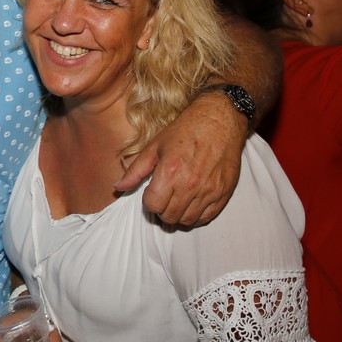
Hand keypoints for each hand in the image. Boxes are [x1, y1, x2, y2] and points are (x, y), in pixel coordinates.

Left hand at [121, 92, 246, 225]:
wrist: (219, 120)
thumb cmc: (185, 130)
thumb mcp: (154, 147)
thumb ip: (135, 171)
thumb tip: (118, 186)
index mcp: (170, 172)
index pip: (153, 206)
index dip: (149, 201)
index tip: (153, 192)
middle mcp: (190, 184)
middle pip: (169, 217)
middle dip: (162, 210)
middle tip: (164, 197)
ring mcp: (209, 190)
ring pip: (187, 220)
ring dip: (179, 214)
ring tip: (178, 199)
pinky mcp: (224, 193)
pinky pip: (206, 217)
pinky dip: (197, 215)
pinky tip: (192, 201)